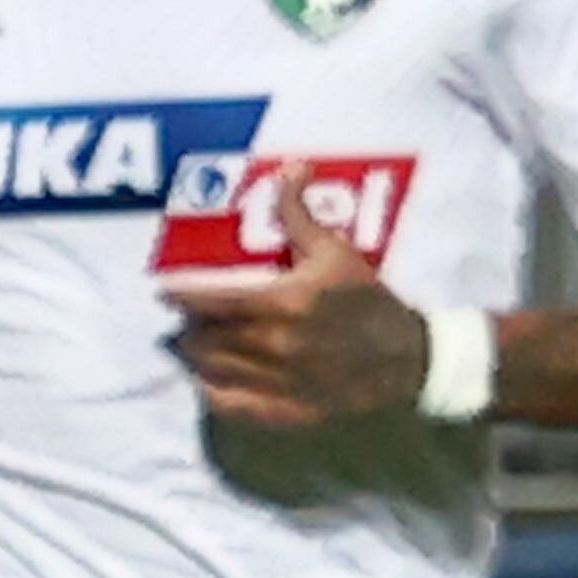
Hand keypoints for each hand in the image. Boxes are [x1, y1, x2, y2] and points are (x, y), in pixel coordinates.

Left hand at [161, 175, 432, 430]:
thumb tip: (289, 167)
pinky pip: (230, 404)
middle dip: (188, 325)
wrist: (412, 359)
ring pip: (212, 370)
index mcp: (283, 302)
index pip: (209, 301)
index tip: (165, 292)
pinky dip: (210, 391)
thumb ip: (299, 213)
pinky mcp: (287, 410)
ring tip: (189, 343)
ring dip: (194, 355)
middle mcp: (275, 345)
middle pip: (204, 337)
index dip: (180, 296)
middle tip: (184, 317)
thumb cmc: (371, 302)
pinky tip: (208, 379)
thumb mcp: (337, 252)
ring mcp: (280, 383)